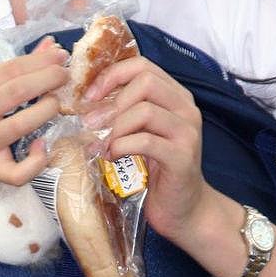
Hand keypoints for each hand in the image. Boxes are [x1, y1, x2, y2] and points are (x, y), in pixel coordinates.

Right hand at [0, 37, 68, 202]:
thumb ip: (6, 73)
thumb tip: (47, 48)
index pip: (9, 70)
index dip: (40, 61)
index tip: (59, 56)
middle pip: (18, 92)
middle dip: (49, 79)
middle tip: (65, 75)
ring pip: (23, 125)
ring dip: (49, 109)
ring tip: (56, 102)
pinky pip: (21, 171)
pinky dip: (38, 160)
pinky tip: (42, 146)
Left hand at [83, 56, 215, 243]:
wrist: (185, 210)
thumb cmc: (159, 172)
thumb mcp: (141, 135)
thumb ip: (126, 113)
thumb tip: (88, 101)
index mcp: (175, 97)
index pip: (142, 66)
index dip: (112, 76)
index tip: (90, 96)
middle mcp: (186, 109)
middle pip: (145, 82)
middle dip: (111, 101)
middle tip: (91, 123)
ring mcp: (187, 132)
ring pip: (144, 111)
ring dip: (114, 127)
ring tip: (100, 145)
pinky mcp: (181, 157)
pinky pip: (145, 141)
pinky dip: (121, 147)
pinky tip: (112, 157)